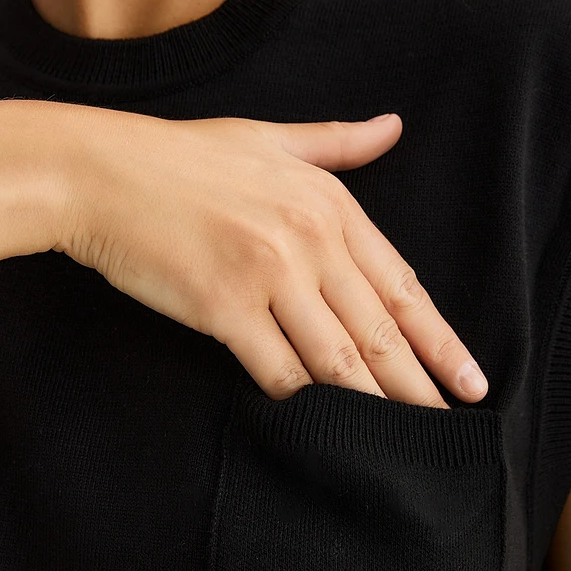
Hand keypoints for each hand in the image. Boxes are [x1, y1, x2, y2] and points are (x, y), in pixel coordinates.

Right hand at [54, 109, 488, 407]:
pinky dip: (308, 403)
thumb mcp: (267, 138)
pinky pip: (280, 370)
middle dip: (423, 385)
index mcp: (327, 203)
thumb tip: (393, 127)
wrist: (99, 172)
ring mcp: (269, 274)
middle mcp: (309, 239)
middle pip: (381, 330)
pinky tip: (331, 429)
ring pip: (341, 357)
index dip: (440, 339)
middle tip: (456, 427)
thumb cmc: (179, 156)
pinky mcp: (224, 307)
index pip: (401, 285)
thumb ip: (336, 142)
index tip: (471, 378)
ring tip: (409, 443)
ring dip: (378, 405)